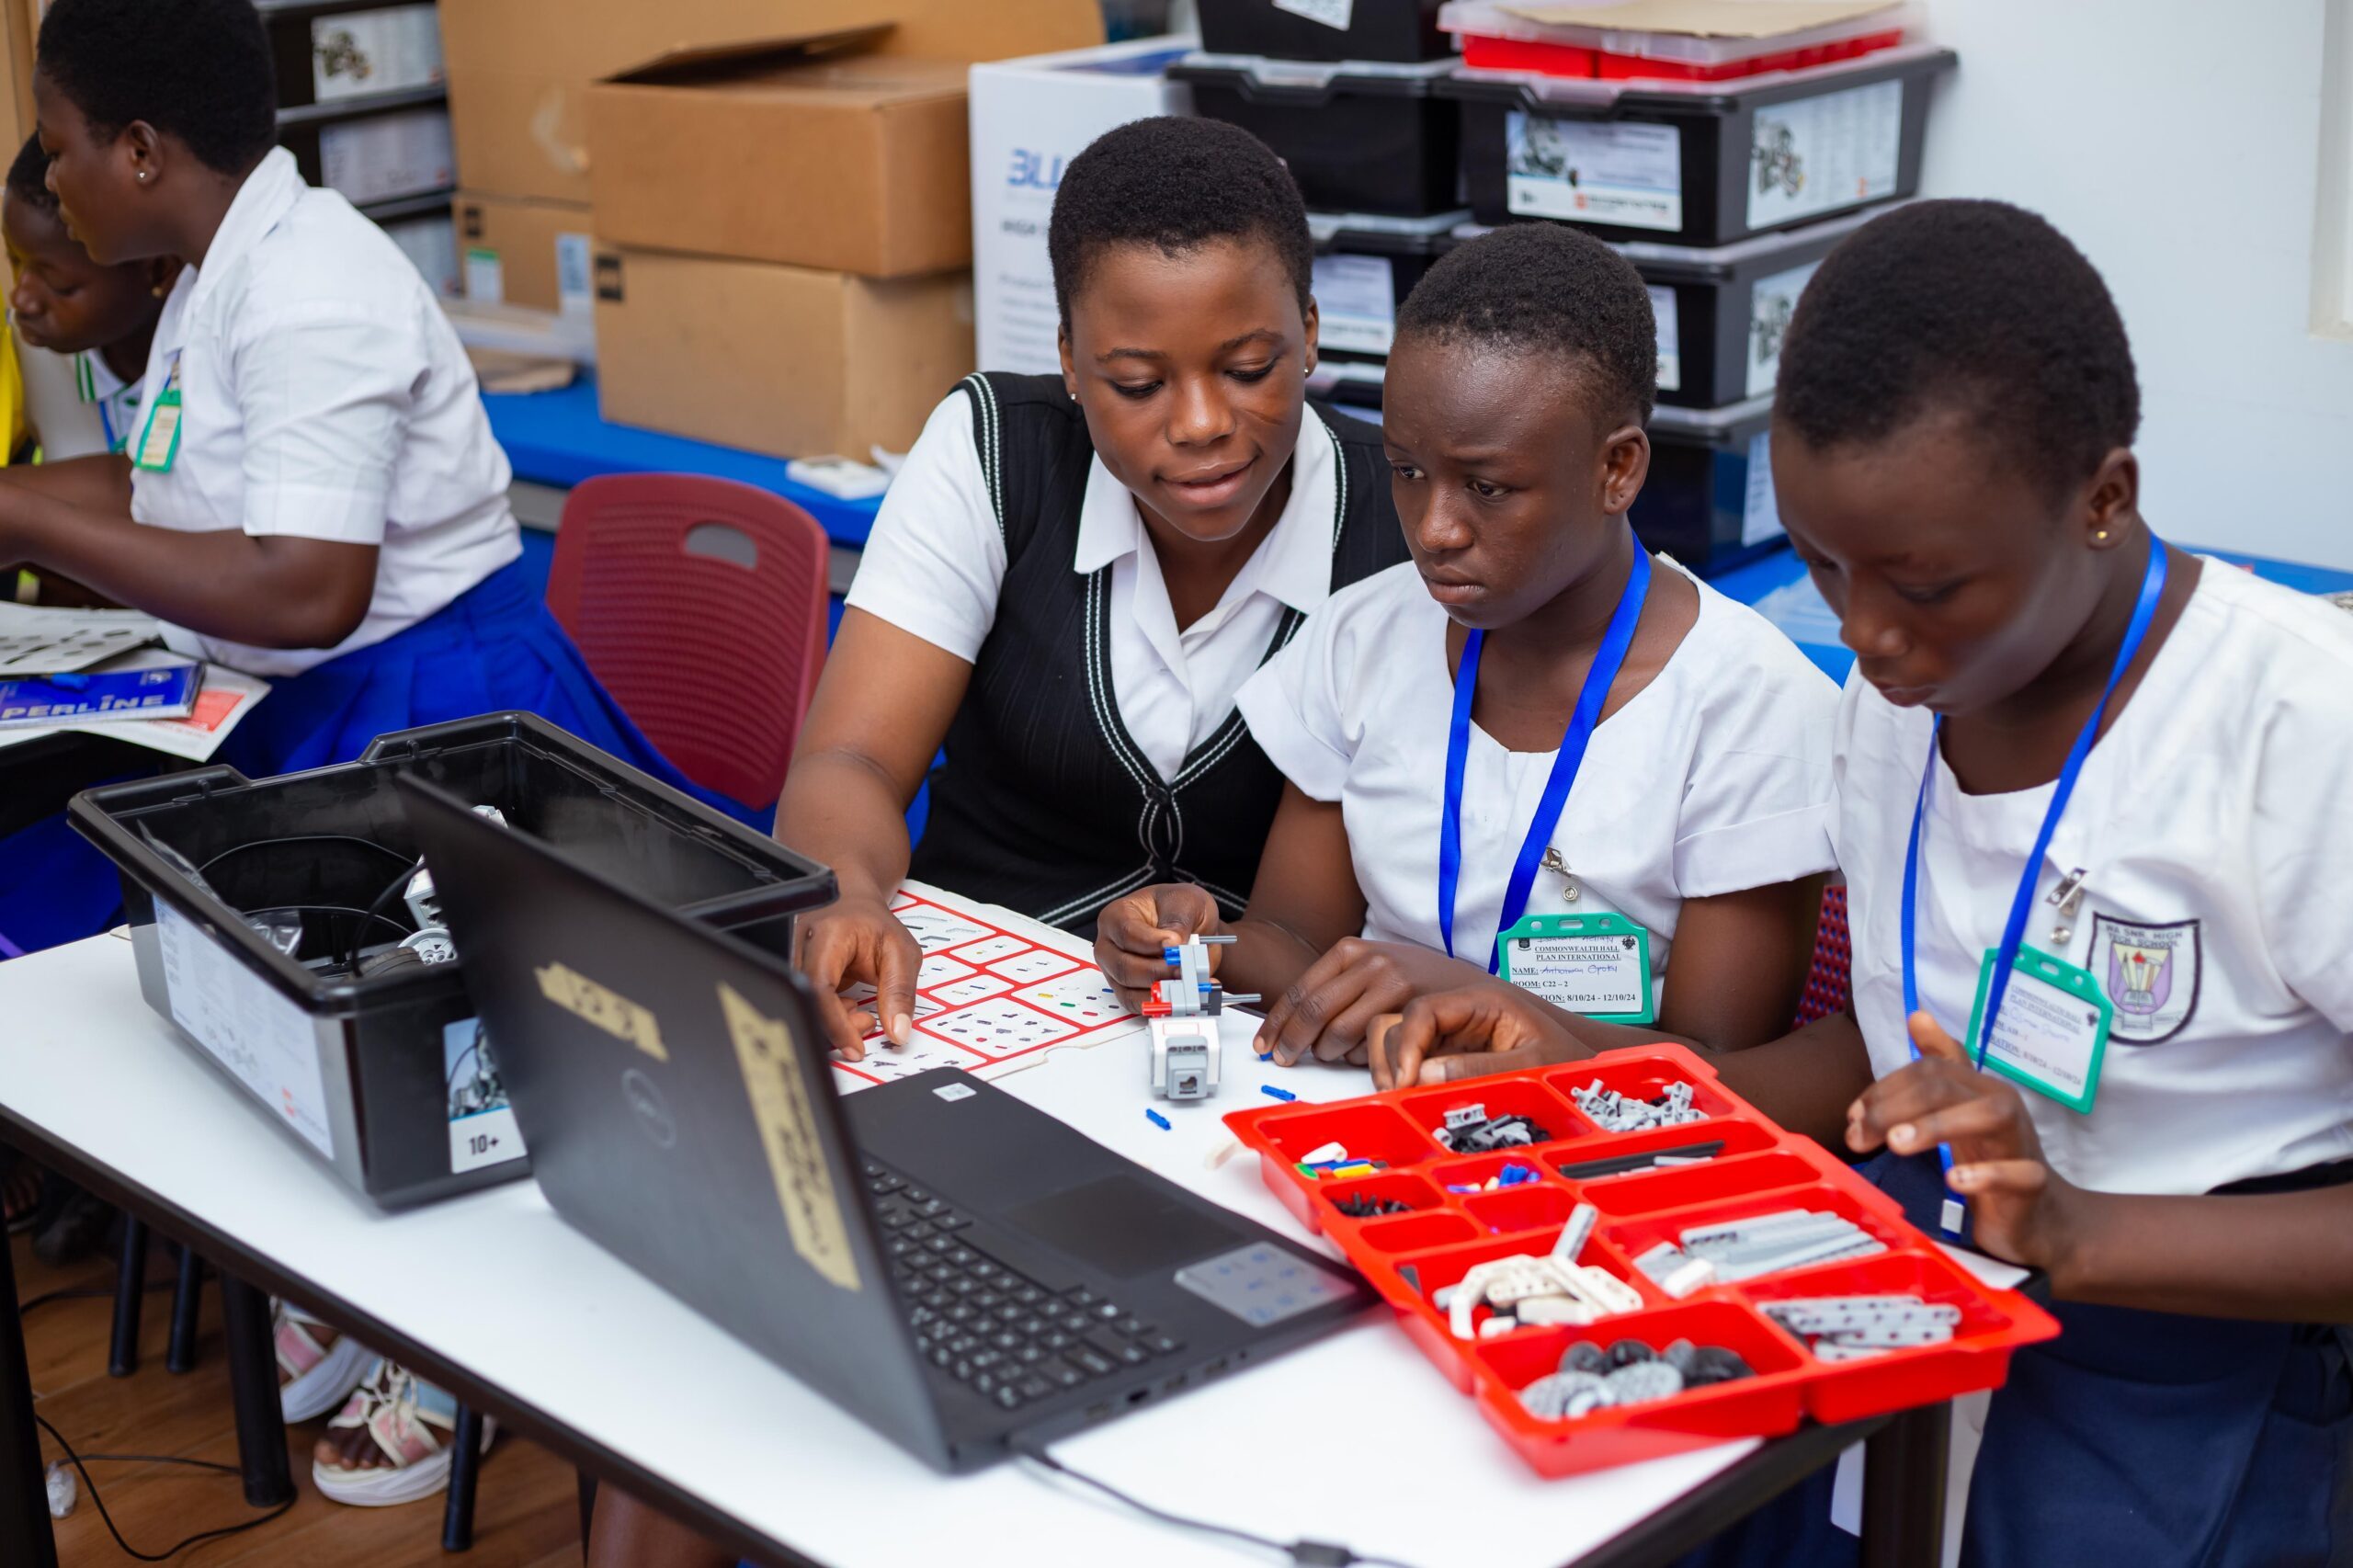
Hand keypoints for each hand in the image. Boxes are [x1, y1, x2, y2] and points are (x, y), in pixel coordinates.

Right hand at [798, 891, 922, 1062]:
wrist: (853, 904)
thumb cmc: (875, 924)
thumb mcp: (901, 953)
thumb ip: (901, 991)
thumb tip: (898, 1032)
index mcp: (827, 935)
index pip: (820, 986)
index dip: (835, 1023)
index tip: (855, 1047)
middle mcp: (801, 946)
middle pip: (808, 1000)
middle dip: (839, 1025)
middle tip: (868, 1025)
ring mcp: (793, 959)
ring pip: (806, 1005)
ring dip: (836, 1021)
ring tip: (862, 1014)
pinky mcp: (796, 973)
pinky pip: (808, 1004)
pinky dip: (830, 1015)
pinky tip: (847, 1007)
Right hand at [1094, 883, 1222, 1009]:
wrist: (1191, 926)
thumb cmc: (1180, 909)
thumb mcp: (1186, 902)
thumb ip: (1179, 920)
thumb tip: (1175, 943)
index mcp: (1117, 916)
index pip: (1126, 932)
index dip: (1150, 942)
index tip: (1174, 945)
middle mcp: (1110, 945)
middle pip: (1123, 966)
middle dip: (1156, 971)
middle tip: (1182, 968)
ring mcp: (1116, 971)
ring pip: (1129, 990)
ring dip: (1160, 991)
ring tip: (1187, 983)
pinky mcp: (1128, 991)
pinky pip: (1138, 1005)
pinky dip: (1161, 1005)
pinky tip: (1183, 996)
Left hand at [1253, 939, 1489, 1066]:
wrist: (1465, 984)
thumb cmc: (1413, 981)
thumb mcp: (1371, 970)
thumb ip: (1336, 988)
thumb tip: (1289, 1023)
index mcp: (1350, 950)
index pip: (1300, 990)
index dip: (1277, 1022)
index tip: (1264, 1044)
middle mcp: (1369, 962)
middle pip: (1313, 1010)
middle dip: (1293, 1042)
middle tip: (1285, 1060)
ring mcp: (1392, 982)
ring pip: (1339, 1031)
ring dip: (1328, 1053)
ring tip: (1333, 1056)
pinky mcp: (1411, 1006)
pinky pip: (1369, 1043)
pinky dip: (1358, 1056)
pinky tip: (1365, 1055)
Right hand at [1365, 981, 1594, 1088]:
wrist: (1585, 1069)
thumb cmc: (1566, 1061)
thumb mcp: (1529, 1067)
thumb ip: (1477, 1069)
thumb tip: (1423, 1077)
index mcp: (1481, 1002)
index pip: (1424, 1011)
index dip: (1406, 1045)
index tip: (1405, 1082)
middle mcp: (1458, 1013)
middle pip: (1399, 1021)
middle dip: (1391, 1057)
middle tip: (1399, 1095)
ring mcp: (1450, 1033)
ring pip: (1395, 1038)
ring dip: (1389, 1067)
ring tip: (1401, 1098)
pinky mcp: (1446, 1053)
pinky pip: (1409, 1059)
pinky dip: (1400, 1077)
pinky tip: (1408, 1097)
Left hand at [1846, 1011, 2083, 1268]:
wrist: (2042, 1218)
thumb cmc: (1991, 1159)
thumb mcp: (1957, 1112)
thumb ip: (1937, 1070)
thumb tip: (1917, 1016)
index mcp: (1978, 1088)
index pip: (1927, 1070)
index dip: (1884, 1089)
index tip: (1853, 1118)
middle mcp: (2001, 1106)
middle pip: (1947, 1087)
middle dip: (1895, 1107)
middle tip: (1857, 1137)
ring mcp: (2021, 1143)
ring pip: (1989, 1115)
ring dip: (1936, 1126)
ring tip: (1896, 1145)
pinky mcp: (2033, 1184)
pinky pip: (2017, 1173)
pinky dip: (1985, 1175)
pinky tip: (1953, 1181)